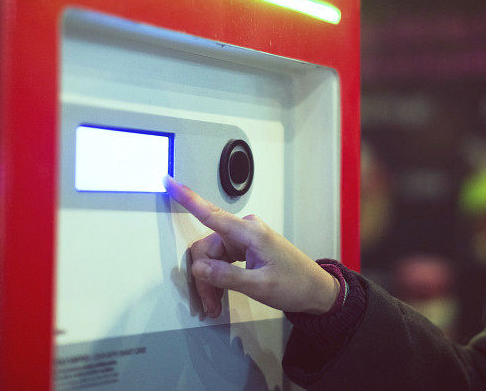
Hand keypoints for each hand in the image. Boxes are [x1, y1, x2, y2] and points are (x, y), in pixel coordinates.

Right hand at [164, 175, 339, 317]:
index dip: (187, 198)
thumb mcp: (259, 286)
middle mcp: (246, 229)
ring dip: (211, 281)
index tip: (169, 182)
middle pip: (207, 248)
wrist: (316, 289)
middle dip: (204, 277)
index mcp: (250, 232)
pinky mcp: (247, 246)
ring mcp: (246, 237)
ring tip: (216, 304)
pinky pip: (222, 258)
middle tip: (209, 304)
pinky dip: (219, 277)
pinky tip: (222, 294)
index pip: (211, 213)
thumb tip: (199, 268)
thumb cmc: (295, 284)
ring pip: (213, 257)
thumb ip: (227, 276)